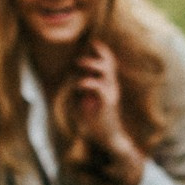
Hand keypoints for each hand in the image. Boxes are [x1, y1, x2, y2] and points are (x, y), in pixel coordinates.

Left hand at [69, 41, 145, 184]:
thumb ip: (82, 93)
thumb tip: (72, 82)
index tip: (92, 44)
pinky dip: (87, 82)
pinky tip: (79, 84)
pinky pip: (98, 87)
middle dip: (99, 52)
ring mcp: (111, 94)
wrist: (110, 140)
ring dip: (91, 64)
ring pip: (106, 71)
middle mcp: (112, 87)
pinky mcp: (108, 103)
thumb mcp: (87, 105)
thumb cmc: (98, 124)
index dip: (102, 52)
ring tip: (77, 63)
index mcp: (109, 86)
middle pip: (110, 62)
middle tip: (85, 49)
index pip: (109, 63)